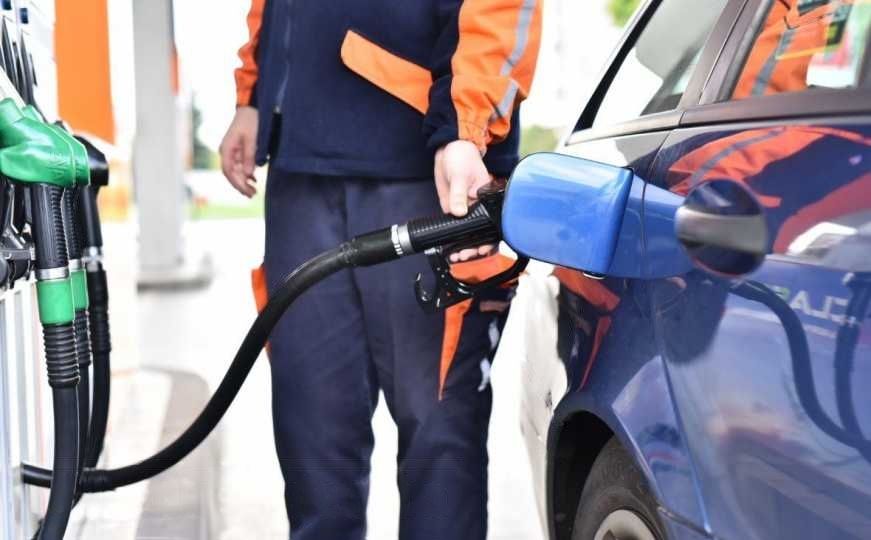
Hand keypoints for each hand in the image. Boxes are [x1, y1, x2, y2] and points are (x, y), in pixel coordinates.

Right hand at [219, 106, 258, 197]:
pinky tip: (253, 180)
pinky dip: (245, 174)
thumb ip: (249, 156)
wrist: (251, 108)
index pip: (228, 171)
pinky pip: (239, 165)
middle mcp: (226, 151)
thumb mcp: (252, 139)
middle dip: (240, 185)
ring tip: (253, 191)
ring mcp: (231, 151)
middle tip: (253, 194)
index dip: (237, 183)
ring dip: (243, 181)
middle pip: (231, 173)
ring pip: (235, 171)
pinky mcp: (238, 150)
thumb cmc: (251, 121)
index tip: (247, 191)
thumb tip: (247, 175)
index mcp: (226, 148)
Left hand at [434, 140, 495, 262]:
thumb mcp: (460, 176)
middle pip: (480, 231)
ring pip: (467, 232)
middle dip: (473, 247)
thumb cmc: (462, 157)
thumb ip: (459, 195)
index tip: (481, 249)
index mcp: (487, 198)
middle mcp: (479, 205)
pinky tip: (448, 247)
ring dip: (463, 245)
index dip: (488, 239)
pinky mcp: (453, 207)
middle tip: (464, 255)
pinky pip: (454, 225)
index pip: (492, 222)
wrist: (448, 150)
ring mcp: (466, 208)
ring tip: (456, 256)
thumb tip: (458, 212)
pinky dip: (452, 237)